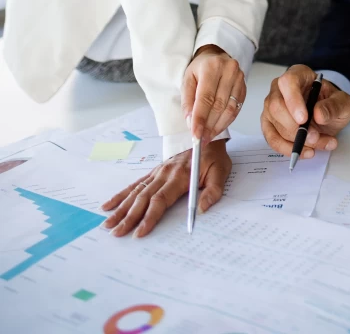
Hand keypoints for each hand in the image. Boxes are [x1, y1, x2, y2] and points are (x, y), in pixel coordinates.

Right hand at [101, 139, 230, 237]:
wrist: (207, 137)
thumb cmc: (213, 158)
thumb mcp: (221, 172)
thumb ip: (213, 191)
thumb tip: (202, 209)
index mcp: (180, 176)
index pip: (161, 199)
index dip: (150, 217)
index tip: (140, 232)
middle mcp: (165, 174)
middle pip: (143, 198)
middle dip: (129, 217)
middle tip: (117, 233)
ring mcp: (157, 172)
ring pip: (136, 192)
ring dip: (121, 208)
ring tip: (108, 223)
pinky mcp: (155, 171)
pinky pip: (136, 183)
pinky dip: (121, 194)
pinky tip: (109, 205)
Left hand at [182, 45, 245, 142]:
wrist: (216, 56)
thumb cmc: (200, 68)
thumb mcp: (187, 79)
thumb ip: (188, 101)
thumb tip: (191, 122)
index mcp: (211, 66)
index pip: (206, 97)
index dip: (201, 118)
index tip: (195, 134)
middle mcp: (229, 70)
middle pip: (219, 105)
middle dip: (209, 126)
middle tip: (200, 139)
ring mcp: (240, 78)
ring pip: (230, 109)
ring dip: (218, 127)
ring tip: (208, 137)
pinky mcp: (244, 87)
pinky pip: (237, 109)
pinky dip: (226, 122)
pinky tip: (217, 128)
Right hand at [261, 65, 349, 157]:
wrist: (327, 114)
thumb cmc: (331, 103)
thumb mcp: (343, 103)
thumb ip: (334, 106)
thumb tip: (318, 114)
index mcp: (298, 74)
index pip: (288, 82)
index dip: (293, 101)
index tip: (304, 119)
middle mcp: (280, 88)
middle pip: (276, 106)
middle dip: (295, 127)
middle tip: (315, 137)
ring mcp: (271, 106)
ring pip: (275, 125)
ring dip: (297, 140)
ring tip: (320, 143)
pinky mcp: (269, 124)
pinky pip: (272, 139)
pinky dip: (289, 149)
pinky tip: (307, 151)